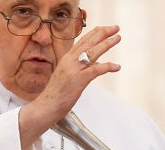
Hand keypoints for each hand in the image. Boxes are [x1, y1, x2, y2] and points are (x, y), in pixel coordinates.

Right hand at [19, 25, 121, 144]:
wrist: (46, 106)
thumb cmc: (56, 94)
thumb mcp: (66, 76)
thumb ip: (78, 68)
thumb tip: (93, 65)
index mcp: (67, 59)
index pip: (82, 41)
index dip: (95, 33)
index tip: (105, 28)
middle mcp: (70, 61)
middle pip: (88, 42)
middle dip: (103, 33)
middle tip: (115, 28)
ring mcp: (74, 70)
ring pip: (93, 52)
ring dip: (107, 44)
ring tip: (117, 38)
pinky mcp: (78, 80)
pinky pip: (95, 70)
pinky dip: (107, 66)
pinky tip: (116, 66)